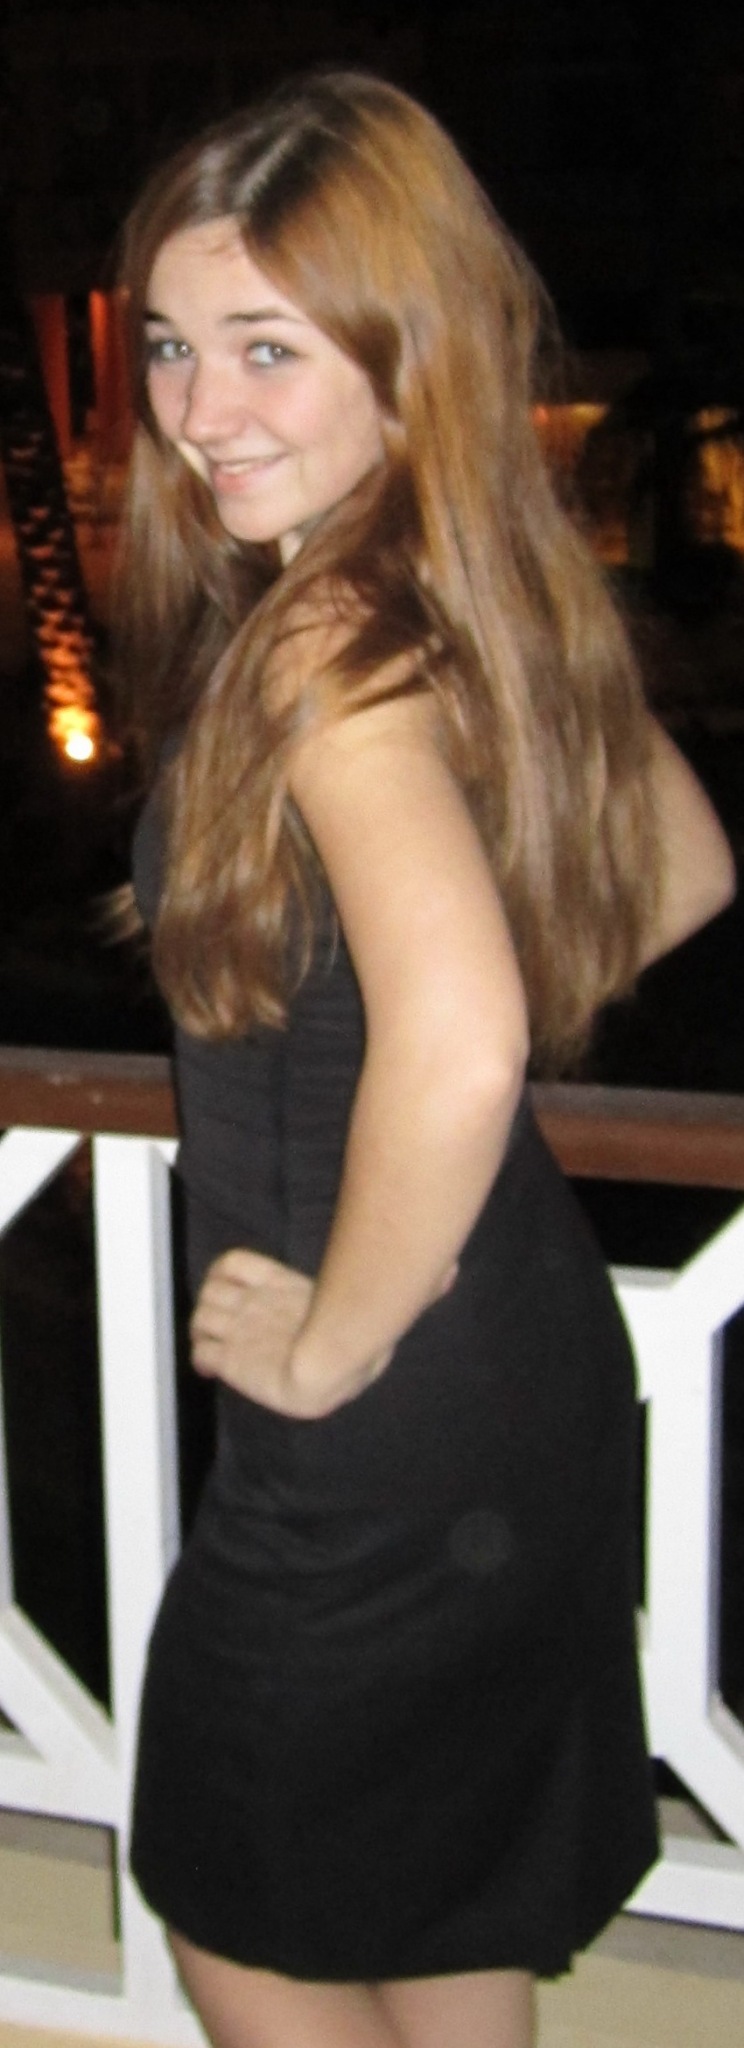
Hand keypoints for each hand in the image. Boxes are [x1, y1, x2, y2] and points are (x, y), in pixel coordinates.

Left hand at [190, 1248, 376, 1416]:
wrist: (330, 1364)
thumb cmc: (353, 1338)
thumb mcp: (347, 1304)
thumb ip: (341, 1301)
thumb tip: (367, 1303)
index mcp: (279, 1284)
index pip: (233, 1263)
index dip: (221, 1275)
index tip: (223, 1288)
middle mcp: (253, 1303)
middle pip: (209, 1290)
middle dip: (209, 1305)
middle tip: (216, 1323)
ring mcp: (239, 1331)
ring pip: (199, 1319)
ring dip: (201, 1331)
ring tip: (210, 1344)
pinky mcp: (230, 1361)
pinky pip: (199, 1354)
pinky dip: (200, 1360)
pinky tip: (210, 1370)